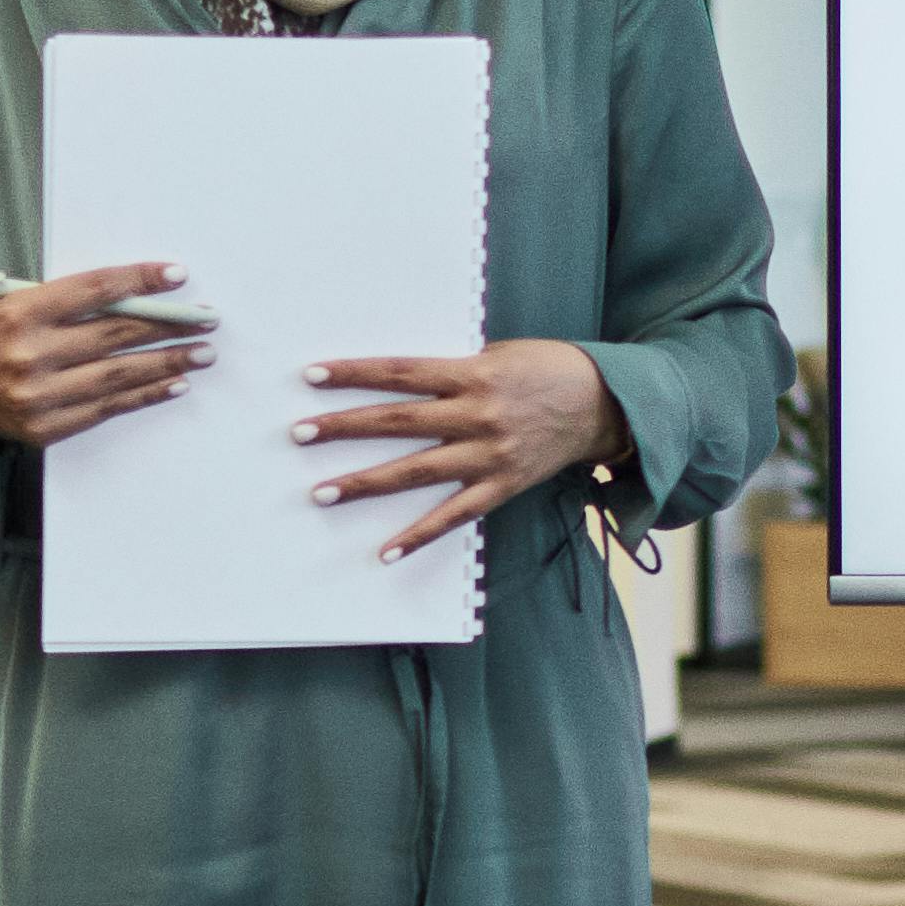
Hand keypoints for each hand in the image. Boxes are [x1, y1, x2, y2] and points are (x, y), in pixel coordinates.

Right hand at [0, 261, 204, 463]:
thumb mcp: (15, 303)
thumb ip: (68, 301)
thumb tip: (138, 297)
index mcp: (20, 313)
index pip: (93, 290)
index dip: (139, 281)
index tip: (177, 275)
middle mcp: (29, 354)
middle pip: (114, 335)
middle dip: (167, 325)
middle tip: (206, 318)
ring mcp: (39, 395)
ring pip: (118, 375)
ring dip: (168, 362)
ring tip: (202, 352)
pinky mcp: (48, 427)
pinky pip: (109, 408)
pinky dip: (147, 394)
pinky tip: (176, 382)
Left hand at [297, 338, 620, 559]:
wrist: (605, 404)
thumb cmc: (549, 370)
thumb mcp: (499, 354)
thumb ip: (454, 371)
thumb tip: (404, 383)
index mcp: (473, 374)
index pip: (401, 372)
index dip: (356, 373)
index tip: (311, 376)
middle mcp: (477, 415)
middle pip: (398, 422)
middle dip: (344, 427)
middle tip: (299, 434)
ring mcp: (489, 455)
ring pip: (416, 472)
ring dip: (365, 483)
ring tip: (321, 492)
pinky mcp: (502, 485)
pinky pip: (454, 516)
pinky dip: (420, 535)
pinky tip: (386, 551)